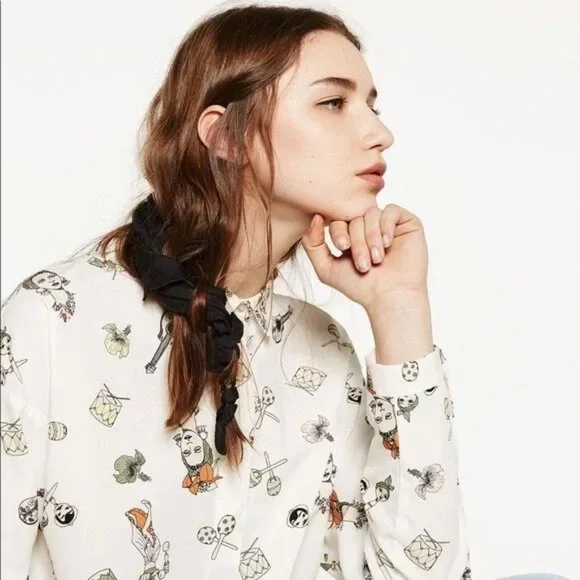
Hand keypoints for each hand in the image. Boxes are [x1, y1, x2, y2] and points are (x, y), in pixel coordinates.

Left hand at [301, 204, 427, 309]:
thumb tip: (314, 217)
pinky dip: (386, 226)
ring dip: (371, 237)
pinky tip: (387, 244)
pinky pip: (391, 211)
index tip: (342, 248)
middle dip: (356, 240)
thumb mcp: (326, 268)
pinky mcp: (406, 223)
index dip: (338, 230)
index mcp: (350, 235)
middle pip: (354, 217)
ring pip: (372, 214)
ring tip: (376, 259)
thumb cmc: (360, 287)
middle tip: (362, 263)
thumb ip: (313, 244)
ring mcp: (388, 224)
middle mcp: (369, 227)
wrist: (390, 297)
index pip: (338, 219)